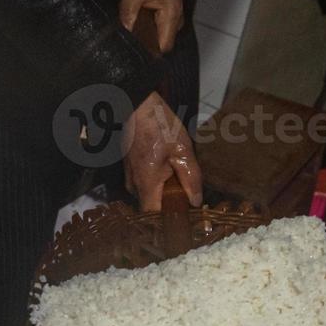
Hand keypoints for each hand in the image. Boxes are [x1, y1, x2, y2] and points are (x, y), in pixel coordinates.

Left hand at [119, 0, 184, 53]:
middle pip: (160, 45)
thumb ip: (128, 11)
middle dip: (145, 44)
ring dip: (145, 37)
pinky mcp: (167, 18)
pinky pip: (157, 31)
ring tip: (133, 27)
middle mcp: (176, 20)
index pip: (163, 47)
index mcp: (171, 15)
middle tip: (129, 37)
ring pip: (158, 38)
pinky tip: (138, 22)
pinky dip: (146, 30)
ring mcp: (172, 20)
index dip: (149, 51)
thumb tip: (124, 32)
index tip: (134, 48)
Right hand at [124, 91, 202, 210]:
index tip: (185, 218)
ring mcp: (130, 175)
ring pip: (150, 194)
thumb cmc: (159, 124)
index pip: (154, 217)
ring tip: (179, 175)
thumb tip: (196, 201)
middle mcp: (134, 184)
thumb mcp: (183, 150)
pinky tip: (169, 166)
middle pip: (153, 206)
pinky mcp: (130, 167)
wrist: (138, 103)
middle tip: (189, 193)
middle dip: (171, 203)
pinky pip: (146, 182)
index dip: (169, 221)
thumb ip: (191, 178)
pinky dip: (159, 180)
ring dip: (165, 190)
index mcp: (147, 183)